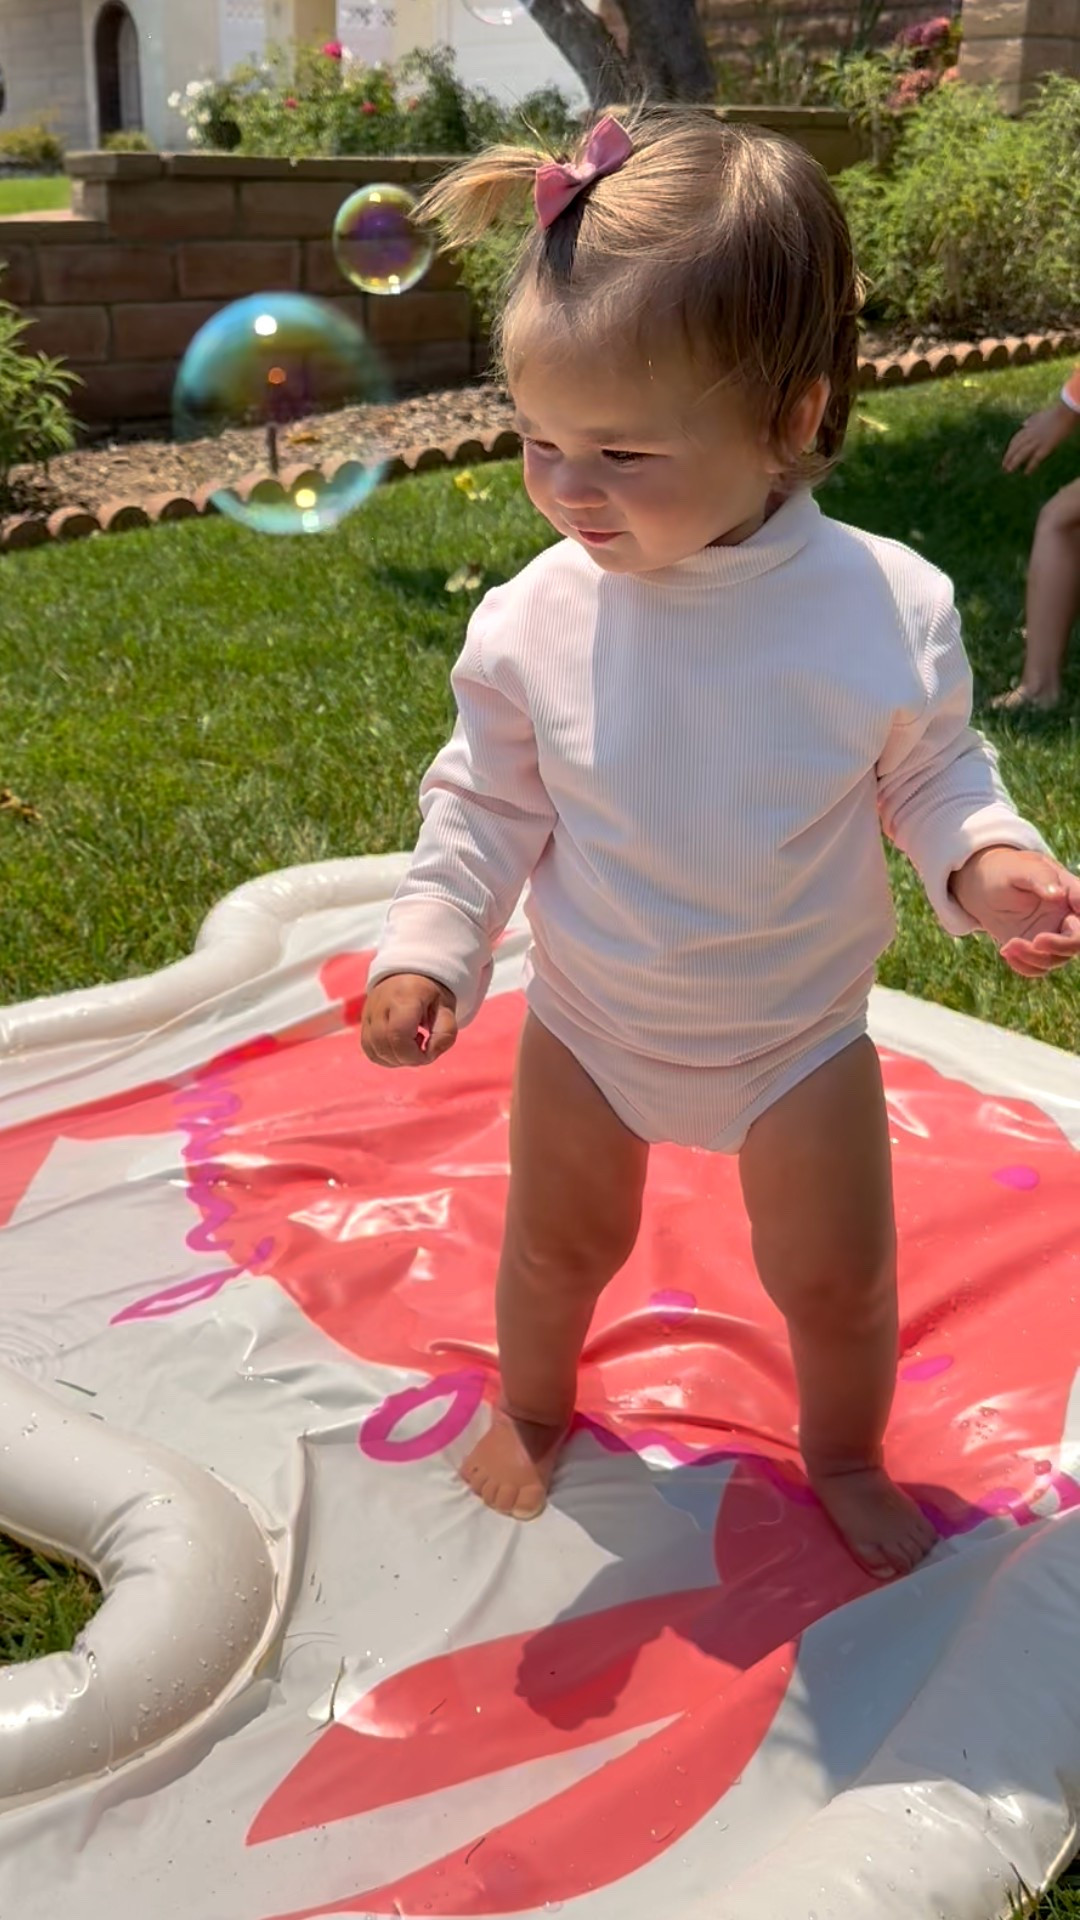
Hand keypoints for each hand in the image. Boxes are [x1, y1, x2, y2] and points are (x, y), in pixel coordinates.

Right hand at [362, 973, 457, 1066]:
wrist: (410, 974)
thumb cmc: (431, 994)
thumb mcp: (447, 1009)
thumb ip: (445, 1034)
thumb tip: (429, 1055)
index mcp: (404, 997)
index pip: (398, 1035)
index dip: (414, 1054)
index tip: (429, 1053)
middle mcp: (380, 1004)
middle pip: (385, 1046)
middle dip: (407, 1059)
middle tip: (422, 1048)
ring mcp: (368, 1013)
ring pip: (374, 1050)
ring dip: (396, 1059)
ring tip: (411, 1045)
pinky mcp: (364, 1022)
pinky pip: (369, 1049)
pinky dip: (385, 1057)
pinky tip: (399, 1048)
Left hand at [949, 847, 1079, 976]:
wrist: (985, 888)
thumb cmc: (1007, 871)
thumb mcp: (1021, 868)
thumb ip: (1040, 878)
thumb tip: (1058, 894)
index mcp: (1072, 893)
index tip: (1068, 917)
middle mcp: (1068, 917)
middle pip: (1078, 940)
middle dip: (1061, 946)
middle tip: (1036, 941)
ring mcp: (1053, 936)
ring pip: (1058, 958)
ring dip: (1035, 958)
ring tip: (1009, 946)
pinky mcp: (1036, 951)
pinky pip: (1039, 967)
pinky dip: (1024, 966)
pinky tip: (1005, 951)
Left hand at [1002, 401, 1076, 475]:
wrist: (1065, 412)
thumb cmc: (1056, 413)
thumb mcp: (1040, 415)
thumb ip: (1031, 420)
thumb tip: (1024, 423)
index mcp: (1029, 427)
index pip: (1015, 439)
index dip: (1010, 448)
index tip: (1006, 455)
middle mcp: (1030, 434)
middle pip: (1015, 447)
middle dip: (1008, 457)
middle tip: (1003, 467)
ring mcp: (1037, 441)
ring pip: (1021, 453)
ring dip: (1014, 463)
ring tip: (1009, 471)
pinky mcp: (1046, 446)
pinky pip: (1036, 458)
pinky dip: (1030, 466)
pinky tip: (1026, 473)